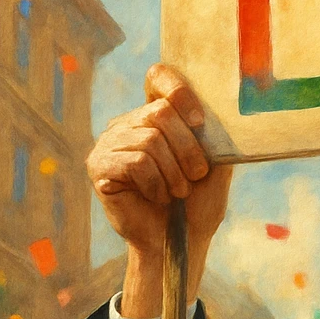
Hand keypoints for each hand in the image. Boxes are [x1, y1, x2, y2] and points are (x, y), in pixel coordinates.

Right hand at [87, 64, 231, 313]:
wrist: (180, 242)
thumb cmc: (197, 204)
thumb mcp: (216, 165)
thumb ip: (214, 135)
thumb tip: (221, 109)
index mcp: (157, 115)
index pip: (159, 76)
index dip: (179, 90)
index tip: (199, 121)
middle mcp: (129, 122)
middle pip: (160, 112)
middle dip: (188, 149)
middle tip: (195, 176)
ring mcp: (110, 142)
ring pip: (150, 139)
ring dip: (173, 173)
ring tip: (176, 192)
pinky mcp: (98, 165)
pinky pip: (135, 162)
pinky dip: (156, 184)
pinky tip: (158, 197)